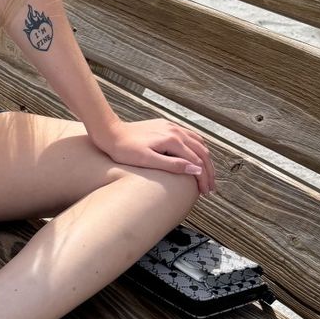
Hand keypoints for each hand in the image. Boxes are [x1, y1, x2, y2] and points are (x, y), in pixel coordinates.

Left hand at [91, 118, 215, 196]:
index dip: (203, 178)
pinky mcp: (166, 126)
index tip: (204, 192)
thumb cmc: (124, 149)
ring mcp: (172, 127)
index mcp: (172, 140)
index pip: (196, 162)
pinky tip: (196, 155)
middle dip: (208, 171)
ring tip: (206, 175)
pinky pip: (190, 136)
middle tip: (209, 188)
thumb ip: (172, 165)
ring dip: (205, 159)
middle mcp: (176, 131)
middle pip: (201, 152)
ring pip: (198, 143)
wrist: (110, 132)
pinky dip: (198, 147)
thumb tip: (196, 169)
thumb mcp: (147, 160)